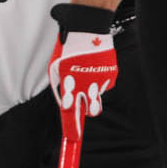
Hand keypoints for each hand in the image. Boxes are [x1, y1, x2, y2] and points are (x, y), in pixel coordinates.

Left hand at [47, 3, 117, 139]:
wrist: (87, 29)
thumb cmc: (67, 48)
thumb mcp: (55, 68)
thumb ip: (60, 88)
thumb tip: (64, 104)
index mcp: (70, 84)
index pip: (70, 113)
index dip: (71, 129)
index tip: (72, 139)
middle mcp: (87, 84)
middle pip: (91, 112)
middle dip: (87, 111)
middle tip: (84, 105)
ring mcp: (101, 80)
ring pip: (98, 98)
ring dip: (92, 94)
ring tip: (87, 77)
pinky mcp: (111, 74)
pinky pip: (105, 84)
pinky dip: (99, 79)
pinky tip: (94, 66)